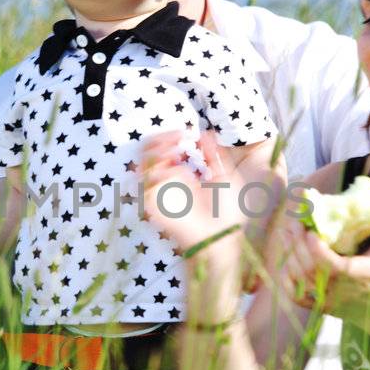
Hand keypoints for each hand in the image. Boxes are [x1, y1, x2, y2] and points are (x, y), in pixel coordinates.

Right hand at [138, 130, 245, 264]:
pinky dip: (158, 172)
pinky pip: (146, 185)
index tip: (184, 133)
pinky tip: (175, 169)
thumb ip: (214, 154)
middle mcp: (167, 182)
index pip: (163, 150)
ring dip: (156, 151)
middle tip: (176, 138)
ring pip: (143, 164)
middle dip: (159, 140)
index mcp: (181, 175)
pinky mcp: (154, 206)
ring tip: (174, 149)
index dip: (169, 137)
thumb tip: (203, 132)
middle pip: (148, 154)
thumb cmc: (227, 212)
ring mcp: (160, 193)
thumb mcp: (225, 175)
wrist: (222, 236)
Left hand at [274, 205, 369, 323]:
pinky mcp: (319, 307)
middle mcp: (340, 291)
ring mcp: (327, 301)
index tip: (311, 231)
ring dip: (290, 255)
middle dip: (298, 244)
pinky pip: (295, 295)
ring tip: (286, 233)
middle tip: (293, 222)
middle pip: (310, 269)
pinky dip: (286, 277)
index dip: (317, 250)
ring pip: (300, 280)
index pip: (333, 267)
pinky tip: (285, 258)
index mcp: (359, 275)